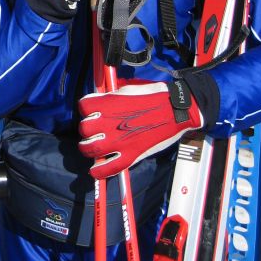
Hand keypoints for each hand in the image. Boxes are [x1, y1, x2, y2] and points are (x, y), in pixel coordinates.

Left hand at [78, 79, 202, 179]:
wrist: (176, 110)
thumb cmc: (155, 96)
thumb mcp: (128, 89)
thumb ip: (111, 97)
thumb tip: (103, 100)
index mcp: (108, 104)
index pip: (84, 107)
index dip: (87, 109)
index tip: (92, 112)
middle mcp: (109, 123)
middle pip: (84, 129)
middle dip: (86, 130)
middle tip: (93, 131)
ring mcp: (119, 141)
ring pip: (90, 149)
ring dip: (87, 148)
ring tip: (91, 148)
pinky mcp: (131, 154)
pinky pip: (109, 168)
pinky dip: (99, 171)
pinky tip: (95, 169)